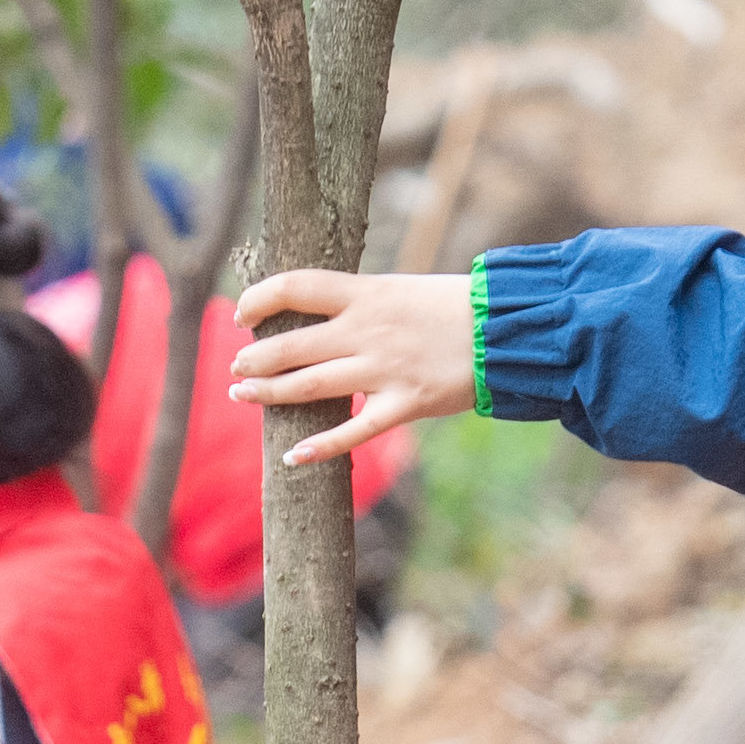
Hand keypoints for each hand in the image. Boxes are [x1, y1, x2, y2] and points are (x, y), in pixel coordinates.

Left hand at [225, 270, 479, 468]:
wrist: (508, 330)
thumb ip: (360, 303)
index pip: (296, 286)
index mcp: (366, 293)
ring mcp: (384, 370)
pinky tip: (293, 457)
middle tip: (235, 368)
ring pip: (309, 386)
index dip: (260, 298)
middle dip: (254, 357)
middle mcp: (368, 330)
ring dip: (268, 393)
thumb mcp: (401, 290)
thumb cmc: (454, 308)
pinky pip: (354, 431)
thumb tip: (318, 314)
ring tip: (241, 394)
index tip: (242, 314)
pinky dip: (320, 446)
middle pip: (292, 345)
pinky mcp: (405, 404)